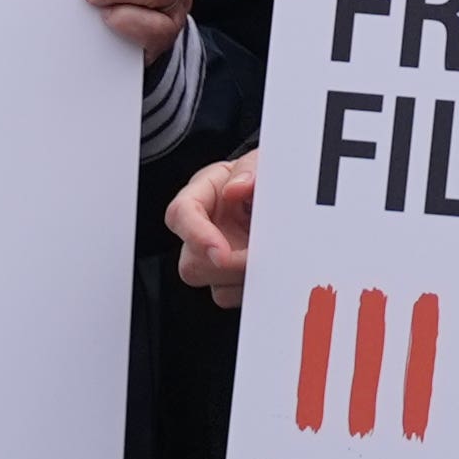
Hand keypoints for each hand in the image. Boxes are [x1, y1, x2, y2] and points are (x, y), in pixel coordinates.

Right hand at [169, 150, 256, 306]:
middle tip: (261, 253)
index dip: (197, 235)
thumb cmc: (260, 177)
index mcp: (200, 195)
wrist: (277, 194)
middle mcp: (201, 230)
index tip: (220, 251)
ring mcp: (213, 258)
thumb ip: (249, 170)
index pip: (181, 215)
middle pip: (191, 263)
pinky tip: (269, 267)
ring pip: (214, 285)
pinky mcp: (228, 277)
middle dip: (228, 265)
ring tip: (271, 254)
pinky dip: (253, 286)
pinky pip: (233, 295)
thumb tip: (236, 188)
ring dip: (244, 277)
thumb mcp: (259, 163)